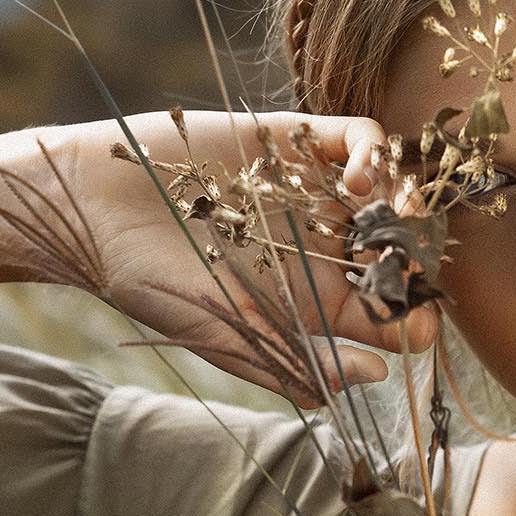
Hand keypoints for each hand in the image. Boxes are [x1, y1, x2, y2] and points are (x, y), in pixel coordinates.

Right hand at [53, 110, 438, 403]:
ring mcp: (312, 190)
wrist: (94, 210)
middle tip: (412, 267)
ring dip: (407, 205)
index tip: (421, 329)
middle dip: (417, 260)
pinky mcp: (294, 140)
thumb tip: (374, 376)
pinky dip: (374, 156)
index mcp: (315, 301)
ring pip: (391, 191)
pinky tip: (360, 183)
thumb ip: (299, 360)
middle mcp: (324, 244)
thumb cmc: (154, 284)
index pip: (387, 313)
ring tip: (398, 217)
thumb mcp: (228, 334)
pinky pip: (358, 139)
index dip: (413, 321)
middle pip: (400, 249)